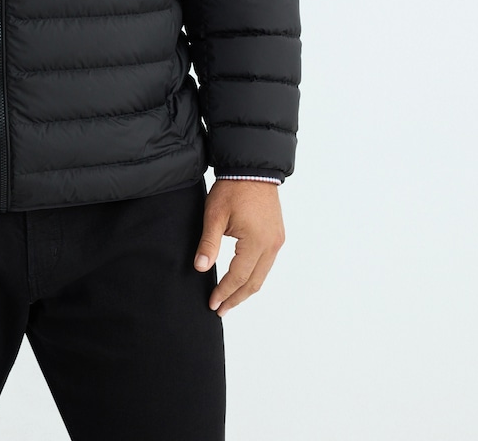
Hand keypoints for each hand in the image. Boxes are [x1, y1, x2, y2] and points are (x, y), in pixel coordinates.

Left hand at [194, 180, 284, 316]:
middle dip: (236, 298)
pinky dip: (254, 275)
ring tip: (229, 299)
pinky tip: (242, 279)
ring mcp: (277, 241)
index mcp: (256, 242)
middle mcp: (271, 245)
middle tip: (220, 309)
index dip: (225, 292)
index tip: (213, 304)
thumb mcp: (214, 215)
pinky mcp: (277, 235)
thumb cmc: (233, 189)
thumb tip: (201, 268)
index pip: (238, 277)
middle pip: (254, 283)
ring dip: (246, 289)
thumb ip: (209, 244)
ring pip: (262, 275)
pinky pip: (266, 263)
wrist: (252, 168)